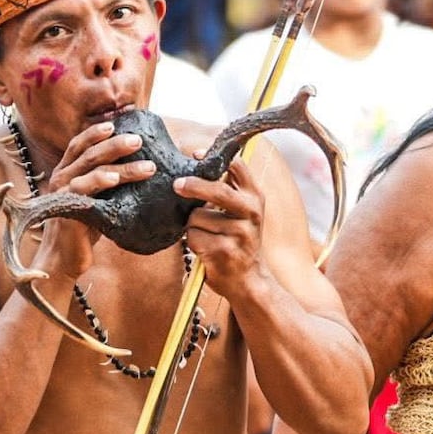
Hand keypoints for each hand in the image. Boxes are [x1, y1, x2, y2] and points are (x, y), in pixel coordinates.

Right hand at [34, 122, 155, 276]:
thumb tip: (142, 165)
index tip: (120, 122)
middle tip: (140, 140)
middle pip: (88, 152)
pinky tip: (114, 178)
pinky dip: (99, 181)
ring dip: (121, 166)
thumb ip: (108, 181)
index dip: (96, 131)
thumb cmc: (85, 228)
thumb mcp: (98, 199)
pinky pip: (83, 190)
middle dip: (116, 144)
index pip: (80, 144)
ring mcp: (61, 192)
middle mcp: (61, 177)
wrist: (64, 259)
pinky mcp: (65, 208)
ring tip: (148, 167)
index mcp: (67, 171)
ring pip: (91, 169)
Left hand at [173, 157, 265, 295]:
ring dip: (193, 225)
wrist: (248, 279)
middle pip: (217, 190)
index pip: (238, 167)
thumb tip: (198, 158)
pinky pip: (193, 237)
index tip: (196, 154)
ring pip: (197, 217)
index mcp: (255, 197)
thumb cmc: (239, 240)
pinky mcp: (223, 251)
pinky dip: (192, 242)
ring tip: (206, 235)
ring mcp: (239, 233)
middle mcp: (251, 213)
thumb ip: (229, 188)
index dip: (215, 158)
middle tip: (177, 185)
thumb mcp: (244, 211)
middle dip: (193, 186)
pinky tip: (204, 249)